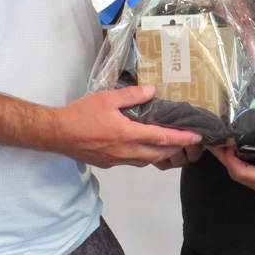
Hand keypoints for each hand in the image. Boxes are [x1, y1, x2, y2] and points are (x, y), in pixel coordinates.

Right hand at [53, 86, 201, 168]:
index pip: (162, 137)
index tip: (197, 136)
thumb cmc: (81, 114)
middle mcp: (126, 151)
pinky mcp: (109, 164)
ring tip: (168, 145)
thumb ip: (132, 95)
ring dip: (160, 154)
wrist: (58, 134)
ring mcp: (118, 160)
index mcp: (128, 134)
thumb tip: (153, 91)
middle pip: (159, 154)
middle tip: (187, 142)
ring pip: (146, 161)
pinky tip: (142, 148)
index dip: (182, 137)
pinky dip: (144, 156)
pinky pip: (133, 162)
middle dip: (176, 149)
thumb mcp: (107, 98)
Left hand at [210, 128, 254, 198]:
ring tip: (218, 144)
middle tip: (213, 142)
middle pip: (235, 173)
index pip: (242, 172)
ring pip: (238, 175)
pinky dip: (234, 163)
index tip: (224, 145)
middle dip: (223, 159)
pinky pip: (244, 174)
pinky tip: (231, 151)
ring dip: (227, 161)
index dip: (230, 160)